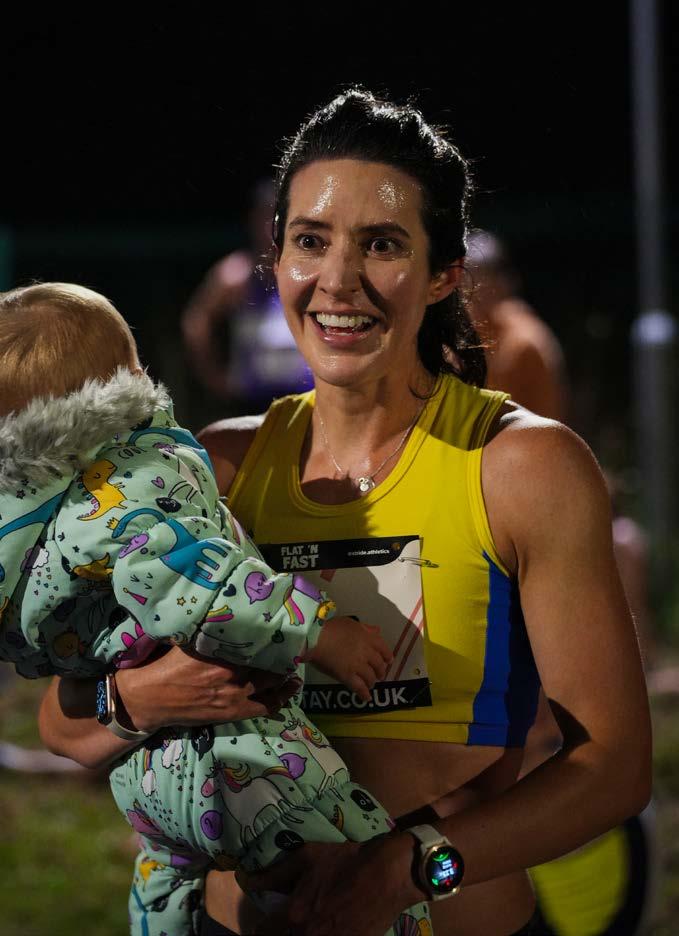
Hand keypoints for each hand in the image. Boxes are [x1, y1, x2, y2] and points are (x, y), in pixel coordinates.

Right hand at [115, 646, 296, 732]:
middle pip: (267, 663)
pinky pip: (264, 707)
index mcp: (220, 653)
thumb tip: (226, 611)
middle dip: (281, 655)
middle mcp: (231, 674)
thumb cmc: (166, 665)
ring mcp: (234, 695)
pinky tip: (290, 689)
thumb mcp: (188, 641)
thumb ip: (209, 632)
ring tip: (293, 666)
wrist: (151, 698)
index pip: (255, 643)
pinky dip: (279, 699)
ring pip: (270, 685)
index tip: (282, 630)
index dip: (271, 637)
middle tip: (291, 646)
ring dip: (284, 676)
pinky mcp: (232, 712)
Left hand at [236, 834, 419, 935]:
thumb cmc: (345, 861)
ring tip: (305, 926)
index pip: (264, 932)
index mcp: (294, 914)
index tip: (259, 927)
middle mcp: (308, 935)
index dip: (259, 930)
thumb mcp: (307, 857)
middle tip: (277, 928)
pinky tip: (326, 929)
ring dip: (300, 935)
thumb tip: (247, 879)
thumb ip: (275, 872)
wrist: (386, 875)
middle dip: (278, 934)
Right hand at [305, 616, 391, 700]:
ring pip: (370, 677)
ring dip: (372, 682)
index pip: (383, 648)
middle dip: (380, 671)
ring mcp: (358, 665)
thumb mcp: (350, 622)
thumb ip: (365, 628)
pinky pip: (359, 687)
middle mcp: (366, 652)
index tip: (388, 661)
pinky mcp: (347, 676)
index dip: (387, 656)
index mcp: (368, 637)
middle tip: (379, 675)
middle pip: (378, 665)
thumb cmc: (330, 627)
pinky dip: (364, 693)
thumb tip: (378, 631)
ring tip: (370, 685)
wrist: (315, 637)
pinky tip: (366, 698)